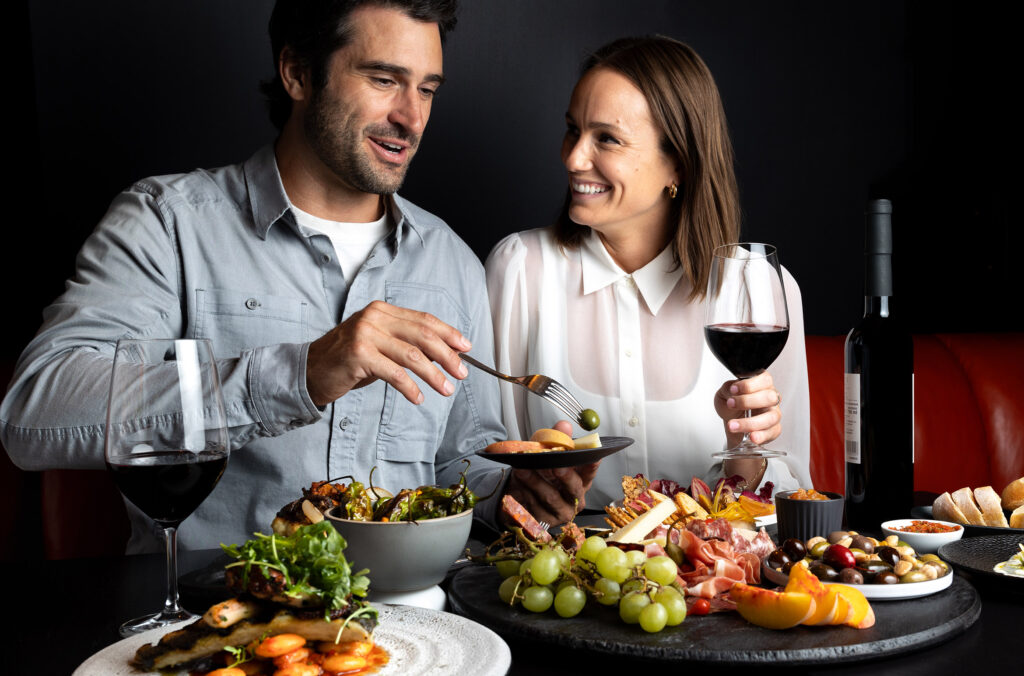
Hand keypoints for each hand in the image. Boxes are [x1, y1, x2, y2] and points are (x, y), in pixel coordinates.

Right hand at [305, 300, 470, 406]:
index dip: (448, 333)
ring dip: (434, 374)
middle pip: (423, 335)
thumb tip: (446, 356)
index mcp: (382, 310)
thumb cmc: (349, 361)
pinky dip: (410, 387)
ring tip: (446, 389)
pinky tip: (418, 398)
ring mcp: (365, 334)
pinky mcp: (358, 355)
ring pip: (412, 355)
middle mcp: (374, 317)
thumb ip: (407, 345)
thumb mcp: (380, 346)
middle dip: (447, 355)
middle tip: (462, 373)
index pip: (424, 319)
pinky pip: (394, 373)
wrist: (310, 371)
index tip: (466, 347)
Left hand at [502, 420, 597, 525]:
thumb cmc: (539, 472)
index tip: (593, 456)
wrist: (517, 493)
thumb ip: (555, 438)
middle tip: (556, 465)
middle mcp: (574, 499)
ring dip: (535, 482)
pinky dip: (523, 494)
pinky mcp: (542, 522)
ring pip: (550, 497)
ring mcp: (559, 513)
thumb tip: (563, 425)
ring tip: (522, 469)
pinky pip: (533, 508)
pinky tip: (515, 486)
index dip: (591, 465)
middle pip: (573, 488)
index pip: (589, 472)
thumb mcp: (544, 452)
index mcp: (580, 481)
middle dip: (565, 475)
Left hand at [714, 371, 781, 446]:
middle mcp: (770, 398)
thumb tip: (732, 388)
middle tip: (731, 405)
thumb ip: (728, 388)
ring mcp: (773, 414)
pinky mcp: (773, 430)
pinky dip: (760, 436)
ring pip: (771, 417)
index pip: (765, 379)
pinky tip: (750, 436)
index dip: (749, 385)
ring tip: (733, 425)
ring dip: (750, 422)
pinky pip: (771, 433)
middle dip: (748, 401)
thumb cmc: (731, 405)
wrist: (731, 423)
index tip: (733, 390)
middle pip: (769, 397)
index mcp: (761, 384)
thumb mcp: (724, 393)